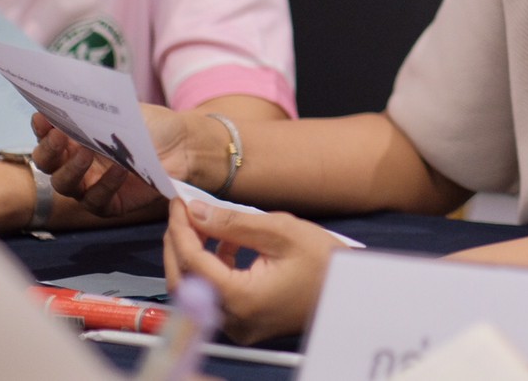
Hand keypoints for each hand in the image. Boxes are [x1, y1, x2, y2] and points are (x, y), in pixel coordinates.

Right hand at [30, 104, 193, 217]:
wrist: (182, 144)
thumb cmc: (148, 125)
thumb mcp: (123, 110)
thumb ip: (96, 107)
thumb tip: (70, 95)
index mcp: (73, 138)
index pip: (45, 135)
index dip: (41, 128)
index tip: (44, 117)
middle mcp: (75, 163)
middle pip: (46, 163)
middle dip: (49, 149)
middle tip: (60, 136)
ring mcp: (90, 185)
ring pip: (64, 185)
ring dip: (72, 169)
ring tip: (87, 153)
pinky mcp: (109, 204)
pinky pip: (96, 200)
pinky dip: (105, 186)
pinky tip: (119, 170)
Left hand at [164, 198, 344, 343]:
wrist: (349, 292)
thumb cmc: (323, 261)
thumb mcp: (281, 231)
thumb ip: (233, 223)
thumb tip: (195, 211)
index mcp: (241, 298)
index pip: (193, 261)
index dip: (181, 229)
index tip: (178, 202)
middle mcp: (232, 319)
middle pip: (185, 280)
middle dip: (179, 243)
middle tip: (182, 212)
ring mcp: (237, 325)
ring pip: (196, 288)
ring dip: (194, 254)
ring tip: (203, 222)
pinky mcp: (243, 322)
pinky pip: (214, 294)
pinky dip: (211, 268)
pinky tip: (224, 245)